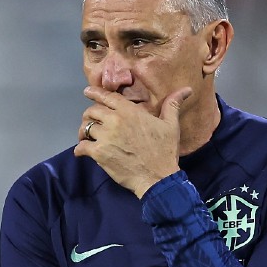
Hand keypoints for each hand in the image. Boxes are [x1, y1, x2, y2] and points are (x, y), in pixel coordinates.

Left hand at [74, 85, 191, 197]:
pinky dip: (80, 150)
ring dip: (84, 133)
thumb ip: (172, 105)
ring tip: (86, 138)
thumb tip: (186, 89)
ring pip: (85, 128)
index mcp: (130, 112)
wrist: (158, 177)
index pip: (107, 97)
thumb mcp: (171, 125)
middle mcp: (115, 121)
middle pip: (92, 112)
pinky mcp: (99, 154)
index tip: (87, 92)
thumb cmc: (164, 151)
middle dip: (89, 116)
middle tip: (91, 123)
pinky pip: (81, 147)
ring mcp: (106, 137)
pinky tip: (82, 152)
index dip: (95, 93)